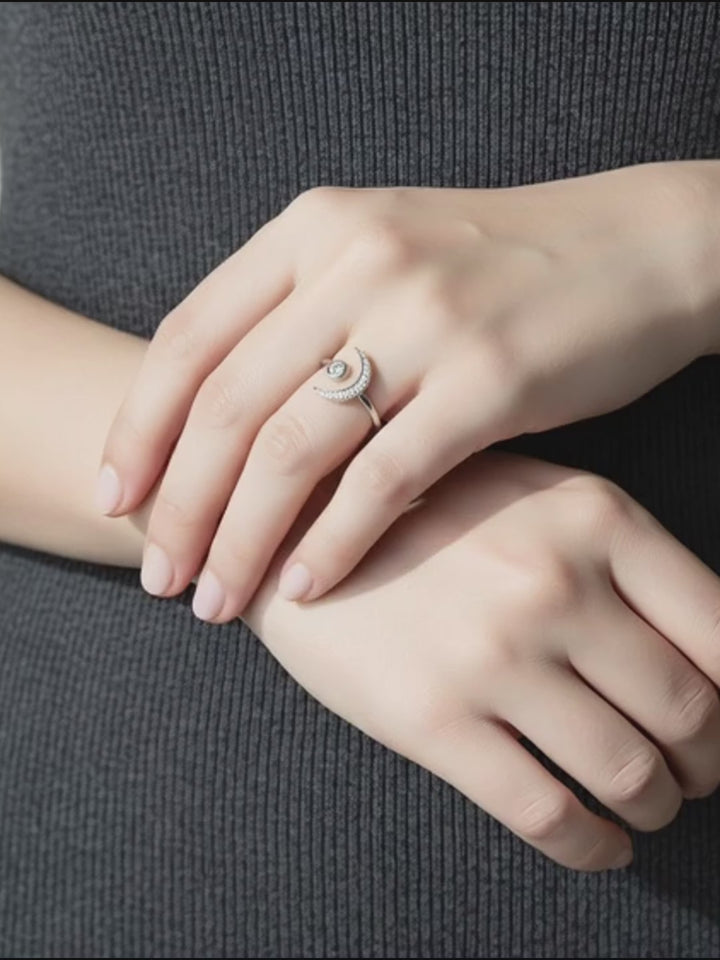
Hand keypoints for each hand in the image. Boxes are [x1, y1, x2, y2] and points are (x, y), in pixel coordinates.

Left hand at [98, 160, 719, 620]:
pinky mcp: (489, 379)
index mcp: (315, 228)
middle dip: (180, 505)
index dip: (138, 429)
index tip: (118, 500)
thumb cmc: (498, 266)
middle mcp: (357, 262)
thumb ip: (301, 313)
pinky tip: (307, 588)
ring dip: (242, 537)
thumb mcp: (383, 254)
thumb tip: (217, 421)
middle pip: (227, 405)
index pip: (189, 338)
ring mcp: (424, 319)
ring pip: (293, 449)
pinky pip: (385, 478)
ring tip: (218, 599)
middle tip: (160, 577)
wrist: (633, 249)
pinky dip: (335, 540)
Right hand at [243, 452, 719, 870]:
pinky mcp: (436, 720)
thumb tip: (704, 650)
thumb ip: (618, 558)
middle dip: (708, 763)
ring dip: (657, 806)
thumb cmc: (426, 512)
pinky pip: (549, 815)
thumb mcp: (534, 497)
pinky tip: (599, 844)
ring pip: (629, 774)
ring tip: (648, 804)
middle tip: (696, 772)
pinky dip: (594, 848)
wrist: (299, 526)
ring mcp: (495, 654)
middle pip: (688, 713)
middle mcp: (556, 583)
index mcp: (597, 519)